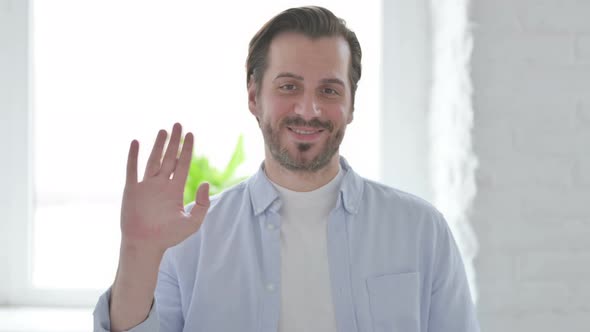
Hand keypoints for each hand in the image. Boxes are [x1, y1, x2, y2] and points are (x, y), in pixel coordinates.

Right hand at [120, 123, 209, 252]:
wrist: (145, 246)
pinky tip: (136, 142)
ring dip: (158, 145)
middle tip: (179, 124)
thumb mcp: (192, 223)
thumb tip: (206, 183)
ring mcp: (146, 186)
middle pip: (169, 158)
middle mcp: (161, 185)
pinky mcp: (132, 190)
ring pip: (153, 160)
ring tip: (164, 130)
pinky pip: (132, 169)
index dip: (187, 150)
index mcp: (175, 190)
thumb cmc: (168, 237)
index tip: (191, 134)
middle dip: (175, 142)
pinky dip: (134, 156)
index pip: (183, 165)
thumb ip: (202, 204)